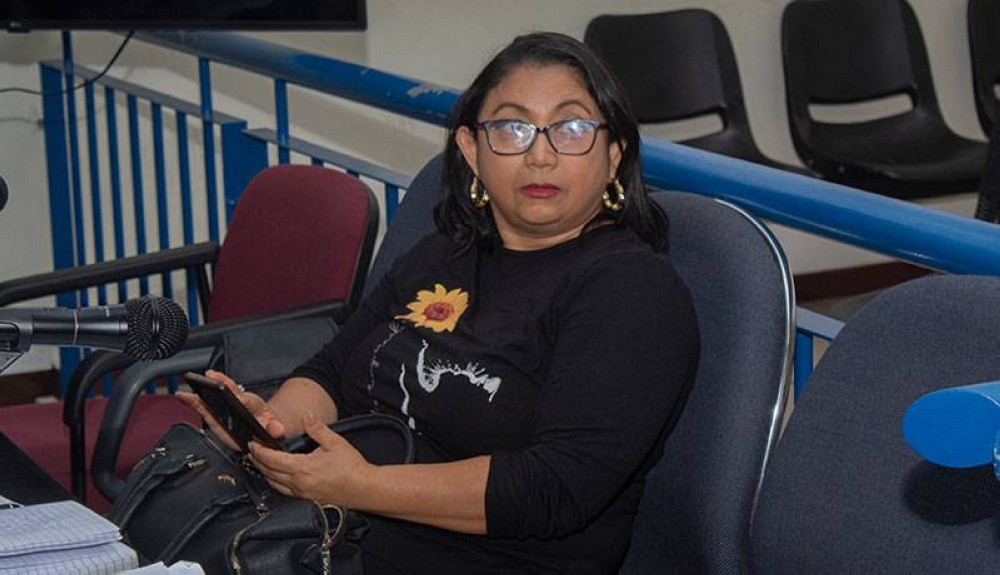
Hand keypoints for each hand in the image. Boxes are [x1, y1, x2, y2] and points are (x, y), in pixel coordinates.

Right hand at [177, 369, 285, 450]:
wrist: (264, 425)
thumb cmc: (267, 425)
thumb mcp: (275, 428)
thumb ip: (275, 429)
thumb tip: (278, 430)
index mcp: (255, 406)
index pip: (250, 400)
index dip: (245, 398)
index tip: (240, 397)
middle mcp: (240, 402)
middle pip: (231, 390)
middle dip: (222, 383)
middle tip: (212, 377)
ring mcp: (227, 406)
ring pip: (216, 395)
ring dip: (204, 390)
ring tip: (190, 385)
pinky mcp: (216, 414)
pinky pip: (204, 406)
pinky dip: (193, 401)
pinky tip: (182, 396)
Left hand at [249, 410, 373, 505]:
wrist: (363, 488)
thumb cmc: (351, 467)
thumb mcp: (335, 442)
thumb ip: (317, 429)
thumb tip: (306, 415)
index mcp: (302, 468)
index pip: (272, 459)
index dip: (259, 451)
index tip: (252, 444)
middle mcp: (298, 483)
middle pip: (269, 473)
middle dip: (258, 462)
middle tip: (251, 452)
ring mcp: (302, 493)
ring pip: (274, 484)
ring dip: (265, 473)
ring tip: (260, 464)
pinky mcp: (307, 499)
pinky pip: (284, 491)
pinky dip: (275, 483)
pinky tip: (277, 478)